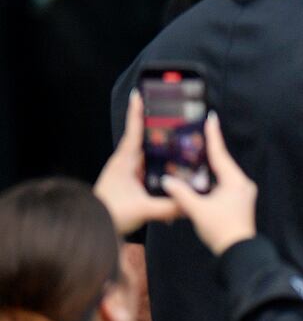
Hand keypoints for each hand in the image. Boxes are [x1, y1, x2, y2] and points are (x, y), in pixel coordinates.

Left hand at [93, 93, 181, 235]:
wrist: (93, 228)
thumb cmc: (110, 214)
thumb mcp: (143, 209)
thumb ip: (169, 206)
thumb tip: (191, 204)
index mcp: (125, 161)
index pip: (133, 130)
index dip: (137, 112)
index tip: (139, 93)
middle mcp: (126, 164)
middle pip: (146, 140)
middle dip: (161, 131)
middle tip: (178, 119)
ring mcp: (128, 174)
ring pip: (150, 157)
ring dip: (164, 153)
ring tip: (184, 147)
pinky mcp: (131, 185)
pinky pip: (150, 172)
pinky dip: (162, 171)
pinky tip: (175, 178)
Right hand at [164, 114, 255, 256]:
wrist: (238, 252)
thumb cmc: (220, 229)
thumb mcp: (197, 210)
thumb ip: (181, 193)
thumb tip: (166, 180)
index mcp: (235, 181)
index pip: (220, 154)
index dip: (213, 136)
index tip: (211, 118)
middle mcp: (242, 183)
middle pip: (223, 163)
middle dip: (210, 150)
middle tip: (198, 134)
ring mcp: (242, 193)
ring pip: (224, 174)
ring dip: (210, 166)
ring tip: (196, 153)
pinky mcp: (239, 202)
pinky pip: (225, 184)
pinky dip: (212, 178)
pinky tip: (201, 178)